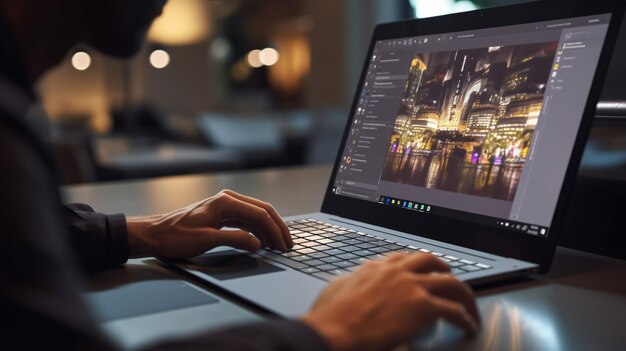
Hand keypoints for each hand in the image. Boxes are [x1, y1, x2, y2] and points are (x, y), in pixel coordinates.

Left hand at [126, 189, 292, 258]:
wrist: (153, 235)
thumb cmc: (175, 236)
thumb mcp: (206, 240)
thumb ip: (235, 239)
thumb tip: (257, 242)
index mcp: (225, 202)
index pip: (260, 213)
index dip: (275, 230)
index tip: (283, 244)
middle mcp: (227, 199)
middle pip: (261, 210)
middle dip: (276, 227)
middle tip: (288, 244)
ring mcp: (224, 206)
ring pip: (255, 215)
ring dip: (267, 229)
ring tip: (278, 245)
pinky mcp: (220, 214)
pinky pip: (245, 220)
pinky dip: (256, 230)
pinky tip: (261, 241)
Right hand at [301, 253, 479, 350]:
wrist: (335, 330)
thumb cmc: (330, 316)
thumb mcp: (336, 288)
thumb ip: (349, 282)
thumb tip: (349, 283)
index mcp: (376, 267)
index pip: (403, 258)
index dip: (416, 263)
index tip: (421, 269)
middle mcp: (397, 272)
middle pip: (430, 261)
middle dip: (443, 268)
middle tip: (449, 276)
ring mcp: (412, 286)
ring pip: (450, 283)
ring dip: (463, 295)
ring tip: (467, 305)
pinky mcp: (423, 307)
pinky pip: (454, 311)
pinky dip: (465, 319)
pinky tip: (468, 326)